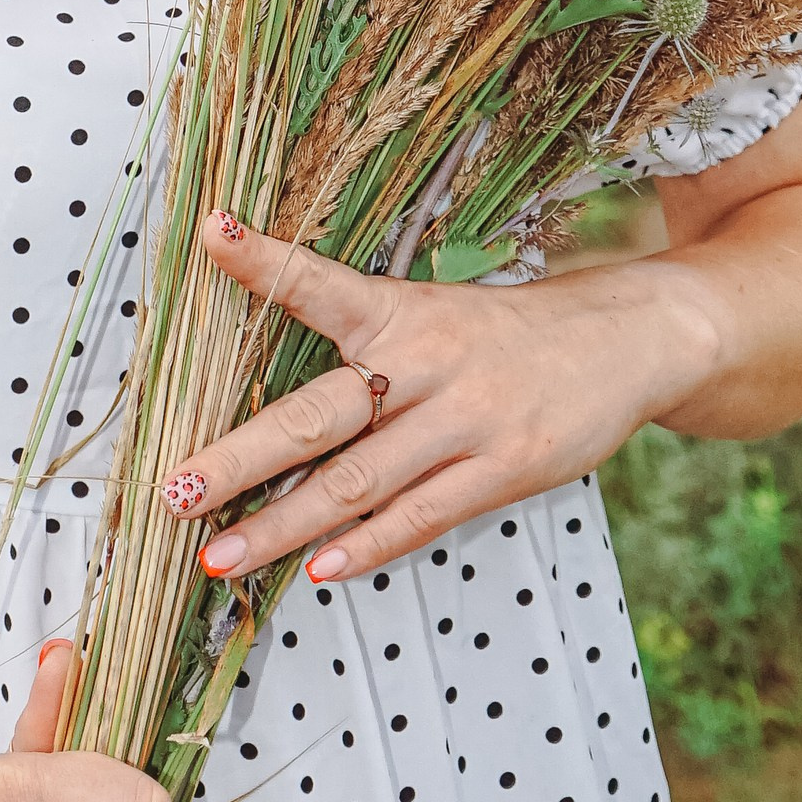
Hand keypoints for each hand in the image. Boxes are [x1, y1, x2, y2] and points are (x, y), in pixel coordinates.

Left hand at [169, 211, 728, 587]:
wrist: (624, 341)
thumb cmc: (507, 336)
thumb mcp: (434, 315)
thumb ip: (363, 353)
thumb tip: (274, 416)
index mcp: (401, 311)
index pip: (321, 282)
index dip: (266, 261)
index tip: (212, 232)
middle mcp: (426, 361)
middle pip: (315, 414)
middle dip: (237, 459)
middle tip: (176, 492)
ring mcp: (466, 419)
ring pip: (355, 482)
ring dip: (280, 526)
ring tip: (220, 557)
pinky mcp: (504, 468)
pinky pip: (421, 516)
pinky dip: (365, 545)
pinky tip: (318, 569)